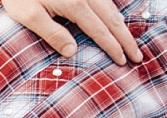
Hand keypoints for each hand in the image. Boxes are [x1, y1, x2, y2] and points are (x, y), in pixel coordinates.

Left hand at [2, 0, 141, 64]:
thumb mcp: (28, 15)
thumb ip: (51, 33)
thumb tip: (72, 51)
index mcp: (75, 4)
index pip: (100, 30)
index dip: (113, 47)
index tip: (123, 61)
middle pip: (113, 19)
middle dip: (126, 39)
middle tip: (138, 57)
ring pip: (112, 8)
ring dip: (123, 27)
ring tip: (130, 43)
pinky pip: (105, 1)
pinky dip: (114, 14)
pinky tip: (115, 22)